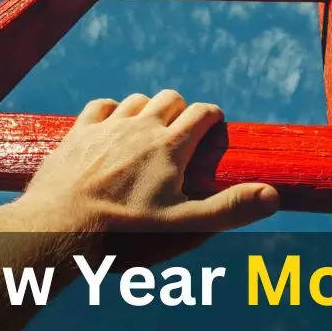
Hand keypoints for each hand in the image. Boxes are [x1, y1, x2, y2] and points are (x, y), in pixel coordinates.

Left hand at [16, 90, 278, 236]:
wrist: (59, 228)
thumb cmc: (124, 232)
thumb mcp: (182, 225)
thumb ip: (229, 209)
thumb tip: (272, 196)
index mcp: (170, 146)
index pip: (201, 113)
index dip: (212, 117)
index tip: (214, 126)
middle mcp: (140, 128)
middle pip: (170, 98)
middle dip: (181, 110)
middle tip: (182, 132)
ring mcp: (107, 127)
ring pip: (137, 100)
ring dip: (148, 109)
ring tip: (149, 131)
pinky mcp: (79, 133)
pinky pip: (102, 106)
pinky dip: (112, 111)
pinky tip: (112, 127)